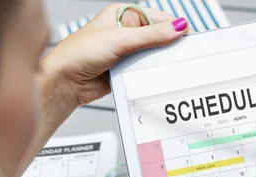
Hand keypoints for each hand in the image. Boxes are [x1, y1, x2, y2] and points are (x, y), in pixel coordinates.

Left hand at [41, 3, 189, 106]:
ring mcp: (126, 52)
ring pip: (153, 56)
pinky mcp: (126, 70)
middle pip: (158, 37)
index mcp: (123, 15)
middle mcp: (125, 32)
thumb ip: (152, 35)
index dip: (174, 27)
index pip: (157, 18)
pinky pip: (145, 71)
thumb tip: (178, 27)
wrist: (65, 81)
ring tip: (170, 67)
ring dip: (159, 62)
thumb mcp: (120, 40)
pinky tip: (156, 77)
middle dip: (169, 46)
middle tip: (183, 55)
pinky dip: (151, 74)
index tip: (190, 38)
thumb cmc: (79, 53)